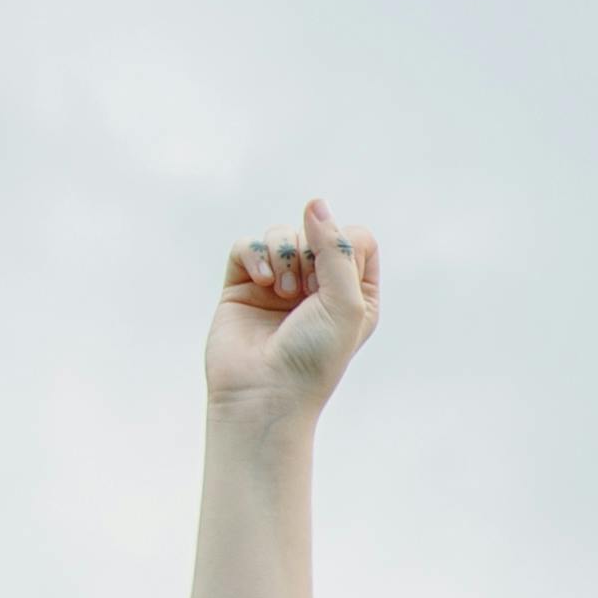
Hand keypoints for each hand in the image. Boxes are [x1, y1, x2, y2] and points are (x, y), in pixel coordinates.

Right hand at [204, 201, 379, 418]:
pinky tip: (260, 281)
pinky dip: (253, 254)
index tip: (333, 281)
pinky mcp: (241, 286)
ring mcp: (277, 284)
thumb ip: (336, 250)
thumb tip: (315, 202)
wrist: (262, 394)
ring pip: (280, 234)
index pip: (356, 238)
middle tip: (304, 292)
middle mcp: (317, 286)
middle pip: (316, 231)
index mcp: (354, 292)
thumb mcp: (345, 303)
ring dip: (283, 254)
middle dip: (310, 254)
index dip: (343, 247)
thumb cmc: (314, 357)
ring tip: (281, 291)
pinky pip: (245, 245)